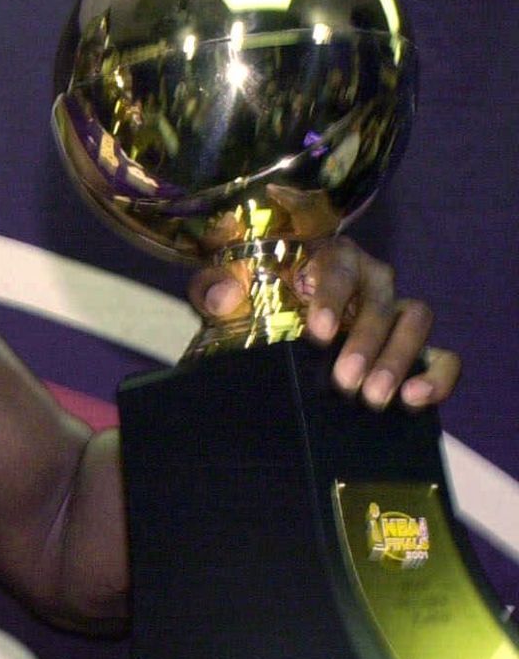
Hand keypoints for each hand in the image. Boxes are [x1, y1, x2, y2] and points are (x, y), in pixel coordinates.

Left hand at [192, 236, 459, 409]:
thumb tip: (222, 296)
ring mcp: (396, 312)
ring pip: (415, 322)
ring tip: (374, 398)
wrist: (272, 324)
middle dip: (365, 342)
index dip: (333, 294)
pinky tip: (414, 400)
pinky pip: (442, 356)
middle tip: (344, 381)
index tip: (318, 331)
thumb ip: (216, 289)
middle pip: (381, 301)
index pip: (339, 264)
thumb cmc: (251, 299)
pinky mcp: (416, 346)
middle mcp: (371, 280)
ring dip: (398, 360)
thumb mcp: (226, 290)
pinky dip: (437, 377)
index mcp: (330, 258)